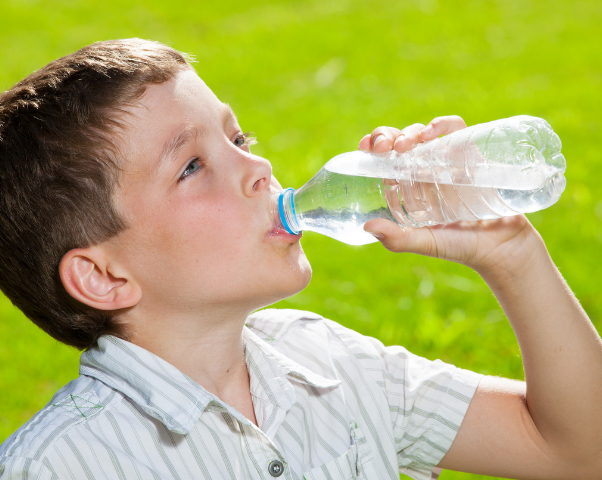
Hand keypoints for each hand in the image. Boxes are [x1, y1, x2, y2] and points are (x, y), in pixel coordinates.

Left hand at [358, 116, 542, 276]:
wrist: (505, 248)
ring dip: (410, 132)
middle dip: (387, 135)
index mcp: (409, 186)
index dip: (373, 146)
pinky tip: (431, 132)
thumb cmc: (462, 247)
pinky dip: (442, 124)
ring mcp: (449, 160)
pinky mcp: (472, 154)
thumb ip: (399, 239)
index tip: (364, 148)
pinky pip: (457, 129)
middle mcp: (426, 169)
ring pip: (424, 133)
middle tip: (383, 146)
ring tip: (404, 145)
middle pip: (400, 141)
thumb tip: (367, 226)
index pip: (385, 158)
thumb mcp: (426, 243)